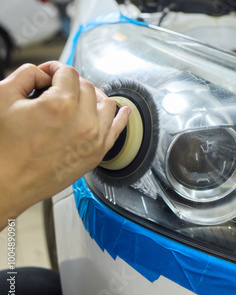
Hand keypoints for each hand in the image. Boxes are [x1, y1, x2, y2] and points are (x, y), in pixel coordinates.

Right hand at [0, 61, 129, 228]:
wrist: (5, 183)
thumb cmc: (2, 147)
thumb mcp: (4, 97)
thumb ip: (27, 75)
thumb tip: (44, 73)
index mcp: (61, 105)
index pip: (68, 73)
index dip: (54, 69)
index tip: (47, 74)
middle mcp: (83, 122)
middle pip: (87, 88)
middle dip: (70, 84)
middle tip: (55, 89)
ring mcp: (94, 139)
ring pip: (106, 104)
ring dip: (92, 97)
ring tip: (79, 98)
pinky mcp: (96, 154)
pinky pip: (117, 130)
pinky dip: (120, 117)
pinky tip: (123, 111)